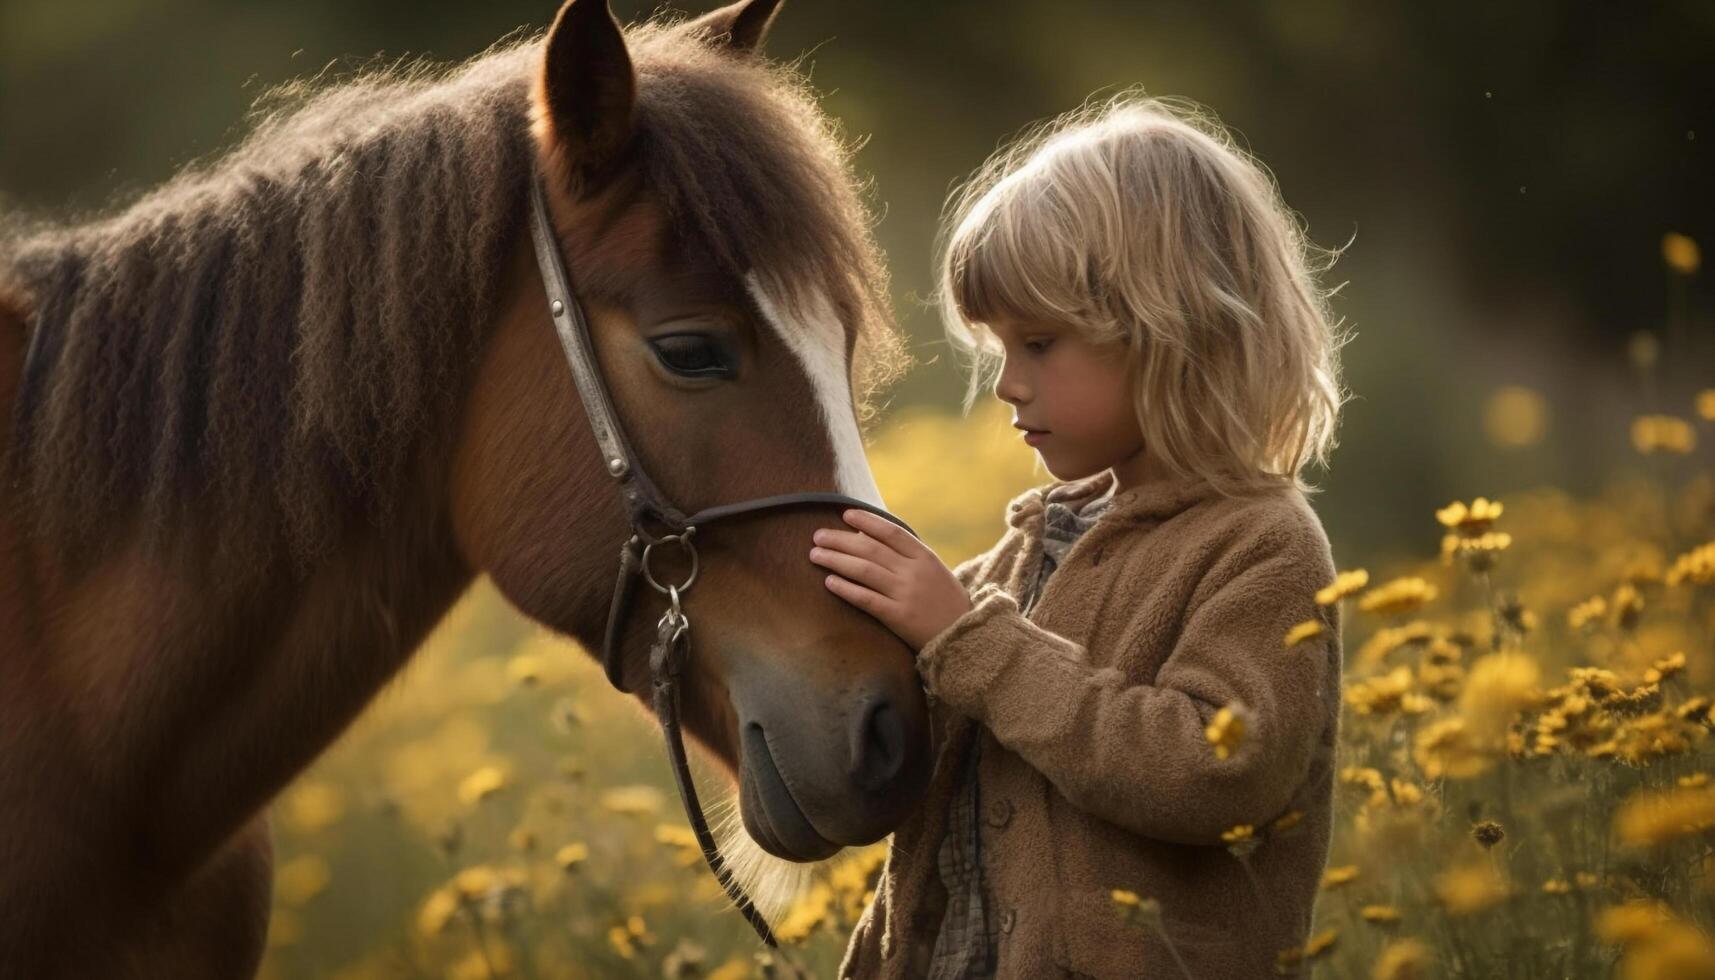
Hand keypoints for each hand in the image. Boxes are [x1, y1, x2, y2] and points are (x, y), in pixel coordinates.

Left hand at [809, 509, 973, 650]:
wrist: (964, 638)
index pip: (891, 532)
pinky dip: (846, 589)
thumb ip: (908, 556)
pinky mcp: (899, 617)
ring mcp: (906, 594)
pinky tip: (828, 581)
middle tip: (817, 535)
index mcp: (925, 557)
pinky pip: (866, 599)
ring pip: (864, 570)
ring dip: (836, 560)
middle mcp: (914, 572)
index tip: (845, 514)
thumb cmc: (946, 603)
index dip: (866, 521)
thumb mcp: (935, 572)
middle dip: (840, 540)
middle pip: (870, 549)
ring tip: (815, 554)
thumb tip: (868, 538)